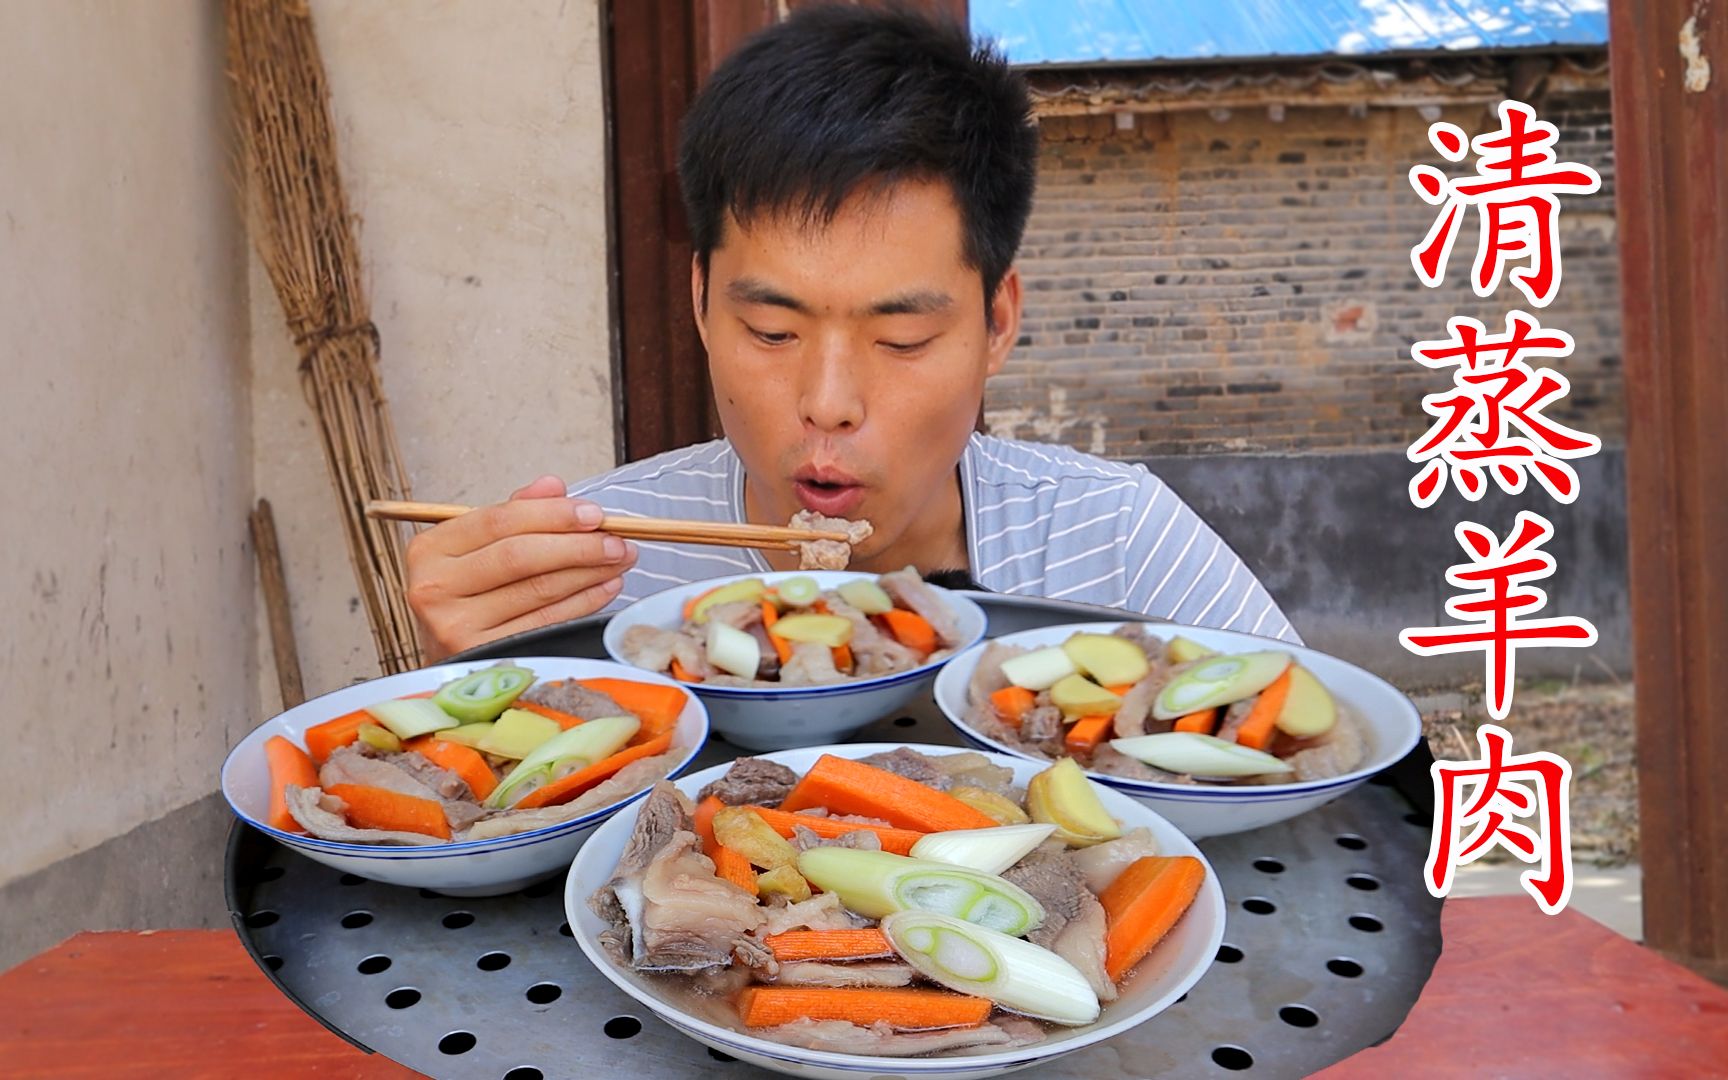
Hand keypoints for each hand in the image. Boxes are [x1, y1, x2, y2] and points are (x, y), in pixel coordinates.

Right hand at [406, 476, 636, 661]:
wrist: (446, 658)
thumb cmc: (464, 596)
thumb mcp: (476, 549)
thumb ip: (514, 513)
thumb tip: (553, 486)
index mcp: (430, 549)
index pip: (500, 520)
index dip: (553, 514)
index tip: (593, 514)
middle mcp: (435, 587)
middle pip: (520, 555)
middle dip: (578, 544)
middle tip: (617, 540)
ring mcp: (455, 625)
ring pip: (538, 589)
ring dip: (589, 572)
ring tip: (618, 560)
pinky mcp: (482, 655)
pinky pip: (546, 621)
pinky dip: (583, 602)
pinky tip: (604, 588)